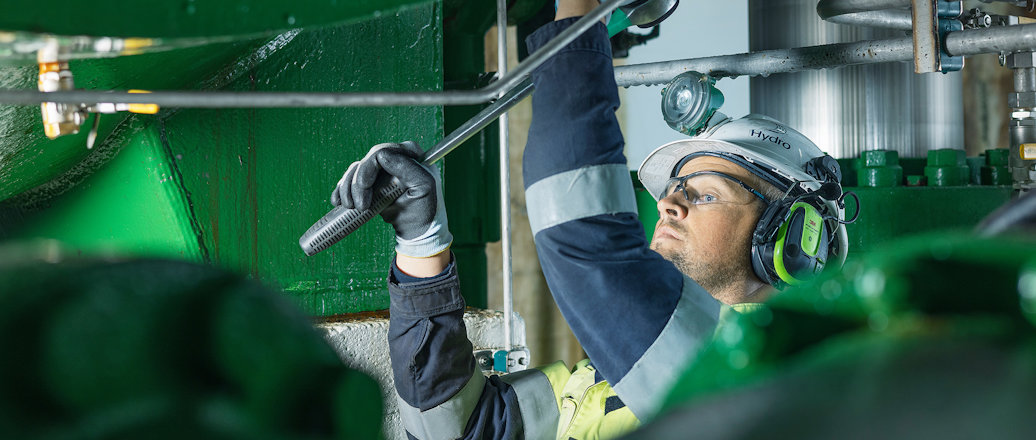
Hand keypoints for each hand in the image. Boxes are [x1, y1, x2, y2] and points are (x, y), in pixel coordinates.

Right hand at [331, 141, 451, 257]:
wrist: (416, 230)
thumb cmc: (425, 209)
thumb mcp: (424, 186)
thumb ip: (407, 167)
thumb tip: (382, 155)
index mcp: (410, 155)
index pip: (381, 152)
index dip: (368, 167)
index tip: (364, 186)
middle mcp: (394, 158)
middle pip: (366, 161)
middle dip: (357, 184)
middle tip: (358, 205)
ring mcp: (381, 170)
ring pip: (355, 170)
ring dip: (347, 188)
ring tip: (350, 207)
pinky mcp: (370, 182)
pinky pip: (349, 179)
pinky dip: (341, 190)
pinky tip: (338, 201)